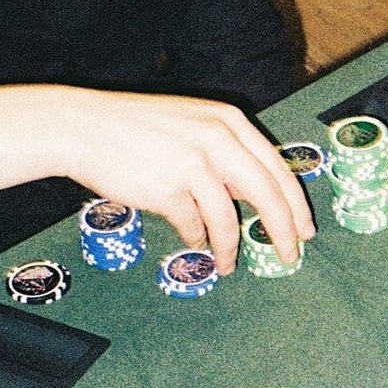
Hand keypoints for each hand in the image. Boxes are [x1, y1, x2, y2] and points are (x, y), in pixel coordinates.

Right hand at [0, 83, 311, 272]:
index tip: (304, 229)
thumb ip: (225, 153)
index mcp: (229, 122)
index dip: (295, 203)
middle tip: (289, 256)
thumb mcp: (192, 124)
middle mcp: (218, 139)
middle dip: (282, 230)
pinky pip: (193, 225)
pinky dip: (197, 238)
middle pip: (267, 193)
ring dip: (230, 247)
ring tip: (228, 265)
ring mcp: (193, 163)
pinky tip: (194, 241)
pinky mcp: (168, 188)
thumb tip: (253, 196)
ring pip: (228, 218)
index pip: (277, 168)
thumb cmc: (137, 128)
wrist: (84, 126)